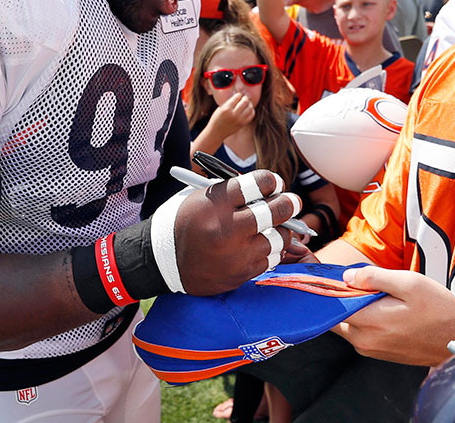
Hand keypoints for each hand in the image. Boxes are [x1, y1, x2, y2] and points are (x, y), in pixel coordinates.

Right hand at [173, 170, 307, 295]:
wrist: (163, 261)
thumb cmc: (184, 223)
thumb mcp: (200, 196)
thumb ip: (232, 192)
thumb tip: (268, 190)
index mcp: (215, 203)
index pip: (257, 185)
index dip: (271, 182)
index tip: (274, 183)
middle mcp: (227, 229)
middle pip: (274, 211)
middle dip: (288, 203)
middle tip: (291, 201)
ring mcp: (236, 254)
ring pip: (278, 238)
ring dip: (281, 230)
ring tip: (275, 227)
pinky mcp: (240, 274)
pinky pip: (270, 258)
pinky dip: (269, 250)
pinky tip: (260, 244)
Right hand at [209, 93, 254, 137]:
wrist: (216, 132)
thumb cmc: (217, 118)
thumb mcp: (220, 108)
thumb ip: (230, 101)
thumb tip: (240, 95)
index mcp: (226, 108)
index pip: (237, 96)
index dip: (238, 94)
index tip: (238, 96)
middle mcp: (233, 114)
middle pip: (245, 101)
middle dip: (245, 98)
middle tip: (244, 98)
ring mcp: (239, 120)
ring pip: (250, 107)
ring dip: (249, 104)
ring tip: (247, 103)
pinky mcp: (242, 124)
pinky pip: (251, 115)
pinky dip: (251, 110)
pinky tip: (248, 109)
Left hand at [334, 267, 454, 366]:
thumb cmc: (438, 310)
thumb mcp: (409, 283)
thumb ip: (374, 278)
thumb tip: (346, 277)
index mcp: (369, 322)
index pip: (332, 306)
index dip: (333, 288)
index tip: (341, 277)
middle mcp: (364, 341)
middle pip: (339, 316)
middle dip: (348, 299)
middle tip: (372, 286)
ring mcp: (371, 350)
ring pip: (350, 324)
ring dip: (359, 310)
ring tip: (386, 299)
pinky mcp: (379, 353)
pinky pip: (362, 333)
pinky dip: (368, 320)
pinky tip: (390, 311)